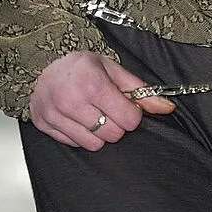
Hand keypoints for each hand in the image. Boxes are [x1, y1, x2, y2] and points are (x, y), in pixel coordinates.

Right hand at [29, 49, 175, 150]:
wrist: (44, 66)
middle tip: (108, 109)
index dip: (132, 113)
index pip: (128, 119)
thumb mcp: (113, 70)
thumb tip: (168, 108)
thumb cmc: (82, 66)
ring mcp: (55, 115)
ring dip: (98, 133)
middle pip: (112, 135)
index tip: (126, 105)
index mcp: (93, 84)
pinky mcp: (44, 126)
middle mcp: (72, 101)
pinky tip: (77, 118)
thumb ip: (141, 91)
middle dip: (116, 124)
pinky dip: (80, 136)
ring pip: (94, 144)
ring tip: (92, 114)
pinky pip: (75, 145)